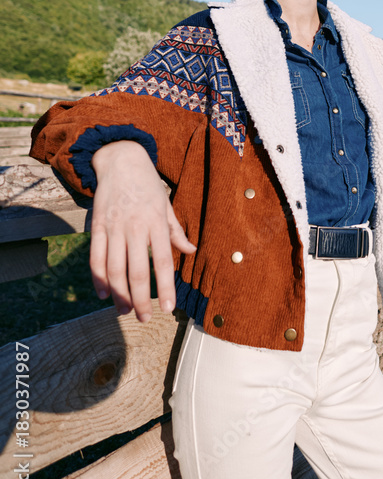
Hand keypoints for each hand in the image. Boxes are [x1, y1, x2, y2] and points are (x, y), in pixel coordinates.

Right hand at [90, 140, 195, 321]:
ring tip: (125, 311)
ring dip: (119, 294)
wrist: (120, 160)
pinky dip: (99, 279)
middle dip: (141, 299)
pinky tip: (104, 294)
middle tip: (145, 318)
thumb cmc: (148, 184)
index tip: (169, 308)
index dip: (166, 286)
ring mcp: (113, 227)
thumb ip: (176, 231)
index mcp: (156, 222)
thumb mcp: (166, 204)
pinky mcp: (96, 226)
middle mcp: (134, 226)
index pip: (163, 261)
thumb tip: (191, 252)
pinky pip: (96, 257)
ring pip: (114, 269)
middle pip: (136, 271)